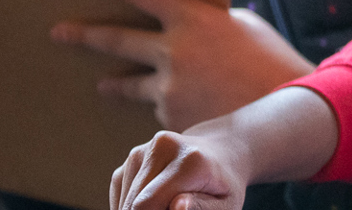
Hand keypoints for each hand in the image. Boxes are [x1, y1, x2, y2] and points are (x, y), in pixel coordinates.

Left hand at [53, 0, 315, 129]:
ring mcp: (169, 89)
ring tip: (103, 86)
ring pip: (129, 84)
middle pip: (115, 39)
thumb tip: (178, 21)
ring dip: (115, 84)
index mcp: (193, 17)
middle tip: (57, 31)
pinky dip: (172, 107)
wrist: (287, 111)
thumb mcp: (241, 25)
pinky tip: (196, 109)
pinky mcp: (171, 119)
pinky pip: (160, 109)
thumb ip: (204, 21)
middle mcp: (174, 51)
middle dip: (83, 35)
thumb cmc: (269, 61)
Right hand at [113, 87, 338, 209]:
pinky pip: (119, 189)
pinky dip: (127, 204)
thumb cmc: (232, 185)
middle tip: (177, 202)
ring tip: (169, 202)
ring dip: (132, 209)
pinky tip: (149, 207)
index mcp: (190, 163)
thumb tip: (178, 206)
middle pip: (134, 205)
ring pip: (123, 198)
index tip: (176, 207)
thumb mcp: (229, 204)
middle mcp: (163, 149)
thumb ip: (206, 208)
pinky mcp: (133, 153)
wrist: (232, 148)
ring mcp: (145, 148)